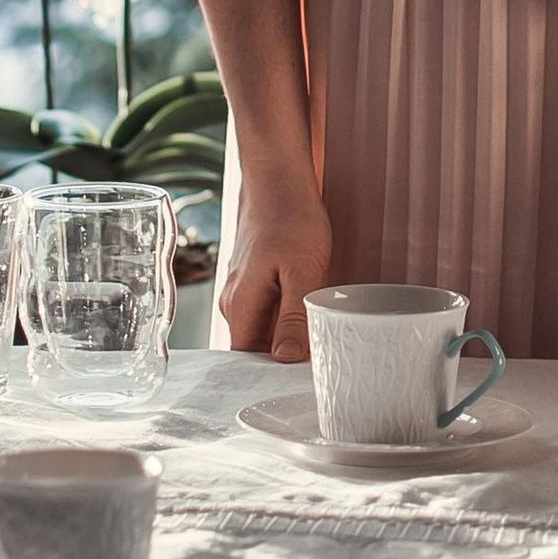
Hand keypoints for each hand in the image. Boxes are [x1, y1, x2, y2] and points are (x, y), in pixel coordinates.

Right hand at [222, 189, 332, 358]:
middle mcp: (235, 302)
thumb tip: (286, 358)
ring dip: (288, 336)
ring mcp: (243, 288)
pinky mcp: (255, 276)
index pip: (249, 361)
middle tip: (321, 366)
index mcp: (241, 306)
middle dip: (284, 359)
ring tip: (321, 341)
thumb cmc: (291, 217)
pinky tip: (311, 311)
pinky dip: (288, 316)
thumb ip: (294, 317)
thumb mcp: (302, 270)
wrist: (278, 177)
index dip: (274, 375)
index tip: (305, 382)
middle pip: (256, 347)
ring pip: (264, 327)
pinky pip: (269, 308)